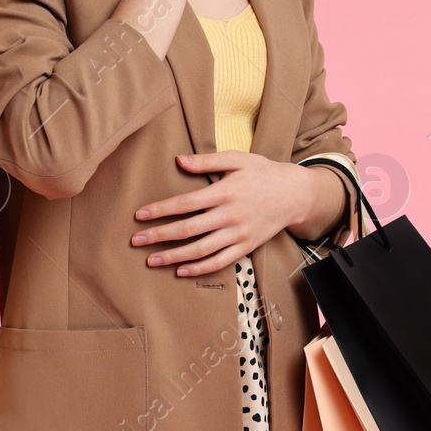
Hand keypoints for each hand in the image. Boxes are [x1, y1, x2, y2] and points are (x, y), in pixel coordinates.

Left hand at [129, 151, 327, 275]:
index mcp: (224, 191)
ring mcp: (239, 234)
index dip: (161, 210)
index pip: (185, 203)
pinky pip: (220, 262)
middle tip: (136, 240)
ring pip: (201, 250)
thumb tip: (179, 160)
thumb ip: (207, 161)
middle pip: (188, 229)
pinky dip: (200, 269)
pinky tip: (181, 271)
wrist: (295, 194)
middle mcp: (230, 215)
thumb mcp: (237, 159)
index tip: (140, 215)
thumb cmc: (263, 173)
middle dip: (159, 236)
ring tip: (151, 260)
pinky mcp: (246, 247)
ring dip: (174, 256)